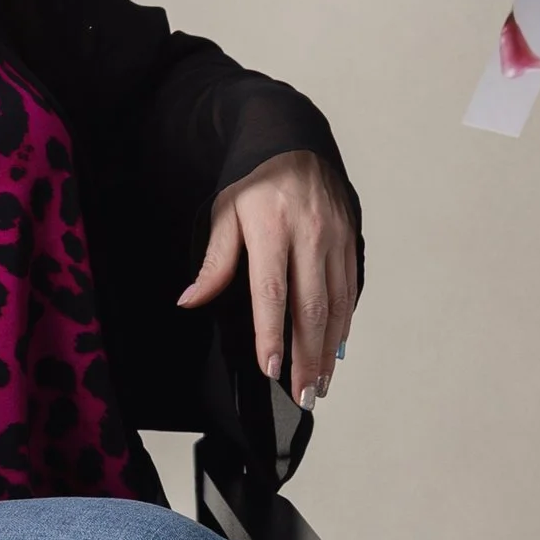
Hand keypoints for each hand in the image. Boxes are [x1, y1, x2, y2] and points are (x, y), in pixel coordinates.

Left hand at [177, 148, 360, 401]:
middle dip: (307, 357)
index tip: (270, 369)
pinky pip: (349, 291)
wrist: (295, 143)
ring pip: (335, 305)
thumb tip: (190, 302)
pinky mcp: (350, 242)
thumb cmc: (253, 183)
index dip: (272, 333)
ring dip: (328, 350)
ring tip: (319, 385)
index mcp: (272, 228)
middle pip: (310, 307)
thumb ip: (214, 262)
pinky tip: (336, 352)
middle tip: (302, 396)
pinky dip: (343, 326)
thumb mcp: (224, 213)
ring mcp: (334, 239)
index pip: (272, 291)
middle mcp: (309, 235)